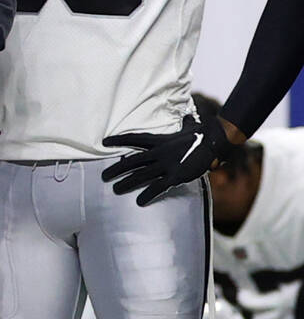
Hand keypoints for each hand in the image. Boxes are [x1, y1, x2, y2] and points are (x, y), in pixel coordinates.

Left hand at [102, 115, 236, 205]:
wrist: (215, 140)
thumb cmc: (202, 134)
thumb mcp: (189, 126)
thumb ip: (184, 124)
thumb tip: (187, 116)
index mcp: (160, 140)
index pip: (134, 139)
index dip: (118, 140)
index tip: (104, 142)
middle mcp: (159, 153)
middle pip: (132, 161)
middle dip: (117, 168)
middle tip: (103, 176)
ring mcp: (167, 164)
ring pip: (141, 175)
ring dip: (127, 182)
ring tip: (115, 189)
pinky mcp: (176, 175)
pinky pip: (159, 186)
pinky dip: (148, 194)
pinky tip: (139, 202)